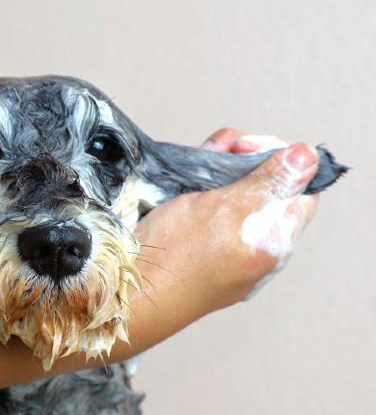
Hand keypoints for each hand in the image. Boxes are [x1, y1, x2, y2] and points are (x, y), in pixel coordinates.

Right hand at [132, 129, 319, 325]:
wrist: (129, 291)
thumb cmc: (177, 256)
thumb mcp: (228, 206)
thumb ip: (271, 182)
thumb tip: (309, 158)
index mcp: (276, 241)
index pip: (299, 190)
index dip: (279, 160)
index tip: (246, 147)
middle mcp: (257, 250)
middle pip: (266, 192)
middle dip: (243, 161)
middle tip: (218, 150)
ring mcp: (228, 253)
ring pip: (235, 200)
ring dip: (218, 174)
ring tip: (194, 164)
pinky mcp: (199, 252)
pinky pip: (212, 218)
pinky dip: (200, 194)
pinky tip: (183, 183)